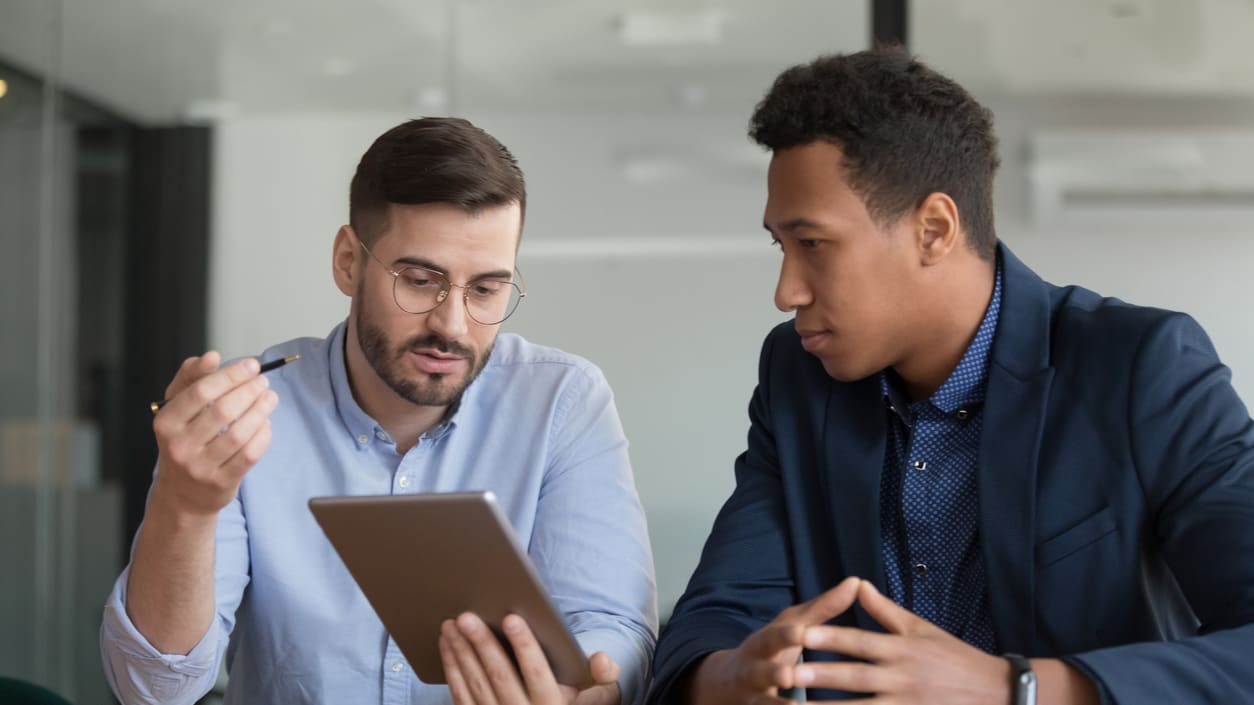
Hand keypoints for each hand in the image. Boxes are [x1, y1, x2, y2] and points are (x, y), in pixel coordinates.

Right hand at [150, 351, 277, 517]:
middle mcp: (179, 445)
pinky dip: (263, 435)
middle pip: (223, 410)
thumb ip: (191, 377)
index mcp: (166, 422)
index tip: (252, 365)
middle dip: (249, 390)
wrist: (182, 494)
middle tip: (263, 381)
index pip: (201, 391)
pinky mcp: (221, 482)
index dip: (231, 375)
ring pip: (239, 433)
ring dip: (261, 411)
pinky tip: (266, 423)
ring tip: (270, 397)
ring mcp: (200, 467)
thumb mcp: (177, 407)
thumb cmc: (184, 439)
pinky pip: (250, 454)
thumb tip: (211, 356)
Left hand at [439, 613, 620, 704]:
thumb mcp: (598, 693)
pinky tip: (447, 644)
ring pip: (475, 685)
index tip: (511, 618)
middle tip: (467, 617)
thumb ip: (603, 674)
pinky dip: (452, 668)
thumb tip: (601, 658)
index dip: (524, 646)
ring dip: (461, 652)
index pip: (537, 673)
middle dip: (481, 644)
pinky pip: (460, 696)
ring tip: (452, 624)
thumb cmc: (575, 702)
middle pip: (499, 676)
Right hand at [687, 576, 860, 704]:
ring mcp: (752, 696)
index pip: (773, 637)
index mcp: (763, 643)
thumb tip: (856, 582)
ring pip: (763, 704)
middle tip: (787, 676)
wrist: (730, 682)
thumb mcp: (792, 626)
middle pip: (762, 672)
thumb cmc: (774, 647)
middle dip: (774, 674)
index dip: (786, 636)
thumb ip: (823, 608)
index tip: (800, 633)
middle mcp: (753, 670)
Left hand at [794, 579, 1009, 703]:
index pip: (860, 642)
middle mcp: (902, 678)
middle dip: (820, 676)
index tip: (801, 634)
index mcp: (902, 649)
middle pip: (855, 677)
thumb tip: (857, 583)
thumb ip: (885, 611)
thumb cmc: (955, 657)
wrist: (997, 693)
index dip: (830, 638)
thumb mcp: (921, 629)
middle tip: (787, 674)